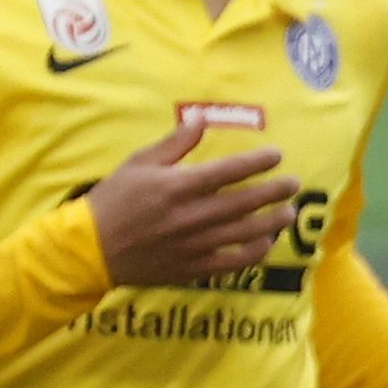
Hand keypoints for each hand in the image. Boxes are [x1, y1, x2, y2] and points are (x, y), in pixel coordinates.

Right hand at [88, 118, 300, 285]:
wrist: (92, 248)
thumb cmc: (114, 200)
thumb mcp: (138, 163)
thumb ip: (173, 144)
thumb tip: (200, 120)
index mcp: (178, 186)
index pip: (228, 171)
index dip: (257, 162)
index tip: (277, 155)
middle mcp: (192, 215)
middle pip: (245, 202)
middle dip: (275, 191)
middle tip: (294, 184)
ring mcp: (196, 244)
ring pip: (246, 233)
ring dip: (272, 222)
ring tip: (288, 212)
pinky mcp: (195, 267)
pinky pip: (235, 261)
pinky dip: (255, 251)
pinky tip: (267, 242)